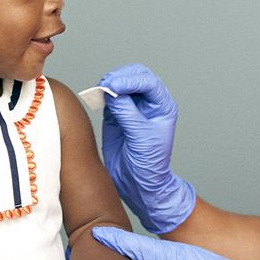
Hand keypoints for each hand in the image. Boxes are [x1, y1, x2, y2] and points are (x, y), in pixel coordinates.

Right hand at [99, 63, 196, 233]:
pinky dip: (102, 93)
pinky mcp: (117, 114)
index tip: (114, 86)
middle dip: (120, 77)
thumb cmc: (148, 164)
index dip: (130, 80)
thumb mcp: (140, 137)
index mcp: (162, 106)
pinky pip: (110, 95)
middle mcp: (149, 103)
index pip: (148, 82)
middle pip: (135, 76)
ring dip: (109, 83)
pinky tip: (97, 97)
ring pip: (121, 82)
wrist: (137, 183)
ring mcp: (132, 107)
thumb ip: (127, 113)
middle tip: (105, 86)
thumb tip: (112, 92)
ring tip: (100, 91)